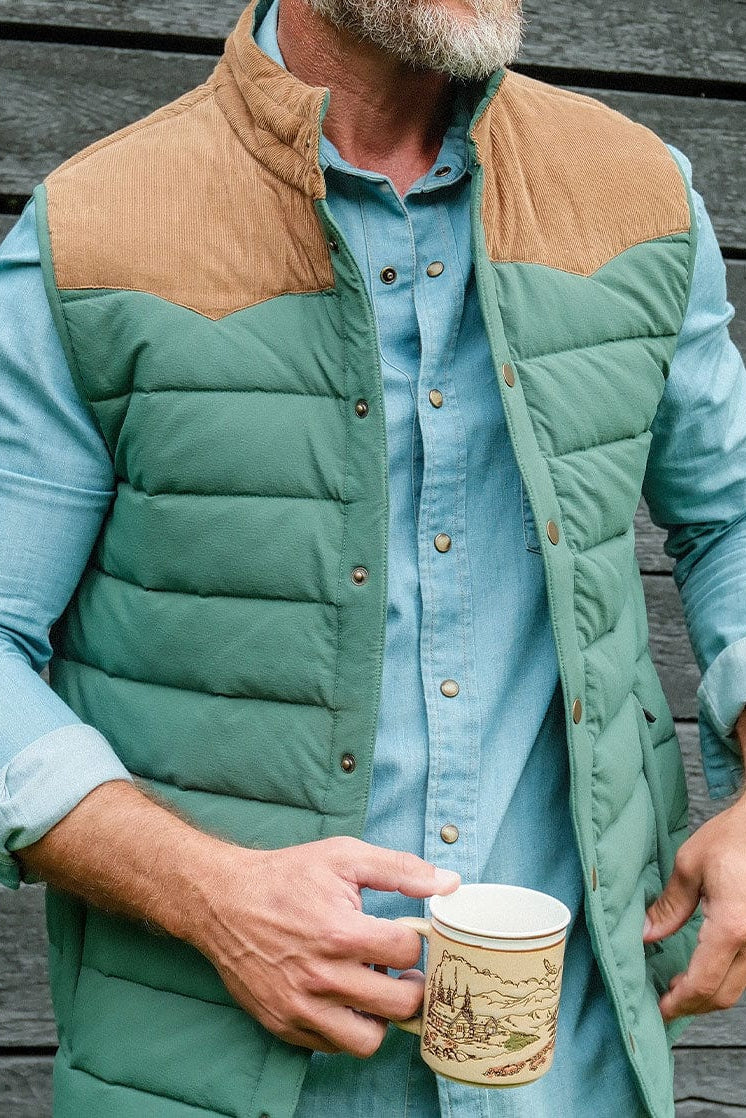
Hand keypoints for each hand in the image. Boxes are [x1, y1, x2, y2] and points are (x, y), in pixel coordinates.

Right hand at [190, 836, 458, 1055]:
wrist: (224, 900)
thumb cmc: (286, 876)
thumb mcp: (343, 857)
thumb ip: (400, 869)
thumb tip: (449, 882)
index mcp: (340, 933)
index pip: (407, 951)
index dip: (412, 938)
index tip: (400, 933)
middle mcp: (322, 977)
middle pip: (399, 1004)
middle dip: (409, 984)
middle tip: (400, 968)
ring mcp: (301, 1007)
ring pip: (369, 1039)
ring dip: (380, 1015)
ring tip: (373, 987)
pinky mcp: (284, 1025)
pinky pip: (333, 1047)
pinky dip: (345, 1027)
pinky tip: (342, 997)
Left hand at [643, 793, 745, 1020]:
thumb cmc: (733, 838)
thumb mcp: (690, 866)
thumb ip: (669, 906)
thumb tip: (646, 933)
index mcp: (732, 927)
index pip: (703, 982)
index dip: (679, 1002)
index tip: (660, 1008)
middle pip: (723, 994)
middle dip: (692, 1004)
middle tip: (666, 1002)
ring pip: (738, 987)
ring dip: (709, 993)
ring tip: (680, 986)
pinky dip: (724, 978)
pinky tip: (706, 969)